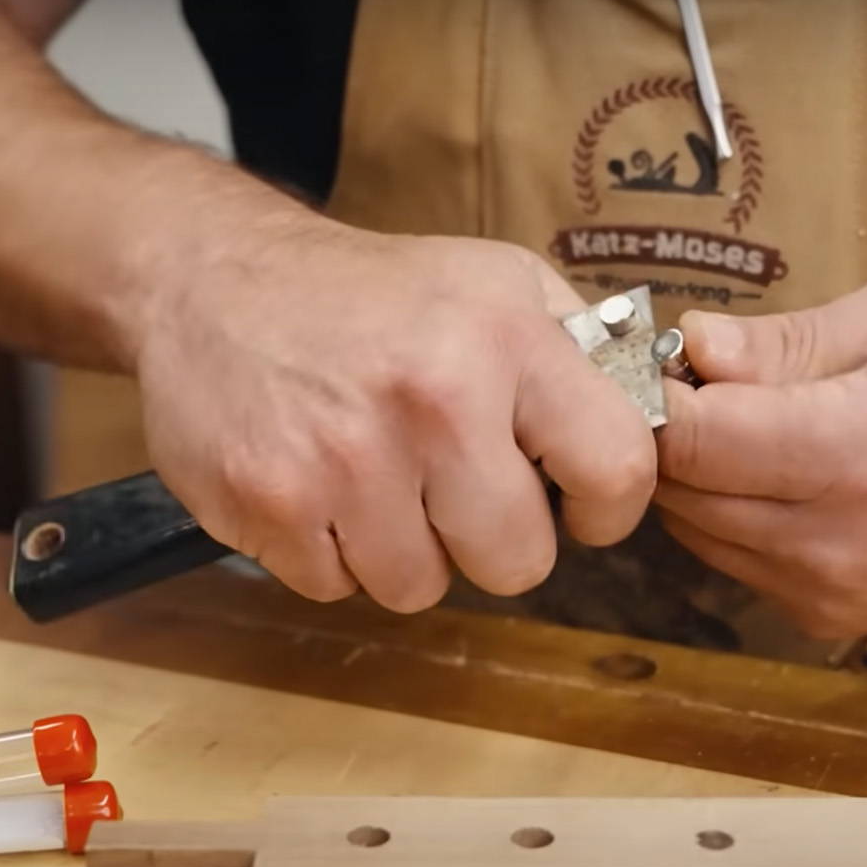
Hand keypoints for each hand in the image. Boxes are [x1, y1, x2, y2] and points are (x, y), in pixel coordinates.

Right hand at [127, 217, 656, 611]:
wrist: (208, 279)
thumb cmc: (368, 294)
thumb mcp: (491, 280)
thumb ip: (578, 351)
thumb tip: (658, 419)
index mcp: (505, 336)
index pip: (619, 468)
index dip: (604, 506)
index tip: (572, 499)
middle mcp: (434, 397)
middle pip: (518, 562)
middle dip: (492, 539)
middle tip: (450, 486)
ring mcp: (346, 458)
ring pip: (419, 587)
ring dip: (401, 548)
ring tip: (371, 474)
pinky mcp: (271, 502)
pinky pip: (335, 587)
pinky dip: (328, 551)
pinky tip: (314, 481)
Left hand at [654, 275, 866, 636]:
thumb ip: (786, 341)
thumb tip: (691, 345)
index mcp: (852, 452)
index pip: (689, 439)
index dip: (654, 394)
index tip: (657, 359)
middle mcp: (832, 539)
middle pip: (677, 491)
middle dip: (665, 433)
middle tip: (692, 383)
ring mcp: (828, 593)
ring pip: (694, 532)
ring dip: (693, 479)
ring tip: (742, 425)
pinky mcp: (829, 620)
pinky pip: (734, 563)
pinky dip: (730, 518)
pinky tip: (775, 476)